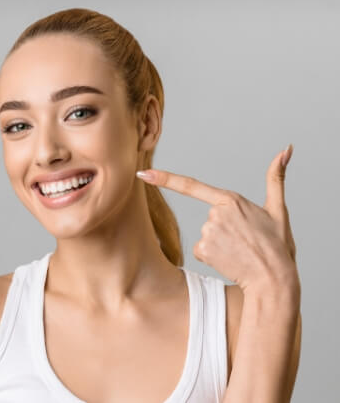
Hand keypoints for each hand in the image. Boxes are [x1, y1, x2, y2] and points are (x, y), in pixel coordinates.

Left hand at [136, 146, 297, 292]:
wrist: (273, 279)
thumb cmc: (277, 246)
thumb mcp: (279, 210)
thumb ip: (277, 179)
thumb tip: (286, 149)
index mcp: (231, 200)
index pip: (191, 185)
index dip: (165, 178)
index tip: (143, 173)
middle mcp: (215, 213)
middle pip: (210, 218)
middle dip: (225, 229)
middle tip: (245, 241)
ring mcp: (207, 232)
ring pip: (206, 235)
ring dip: (220, 244)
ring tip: (240, 251)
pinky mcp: (202, 249)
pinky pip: (201, 250)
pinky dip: (214, 256)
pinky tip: (230, 259)